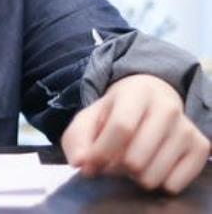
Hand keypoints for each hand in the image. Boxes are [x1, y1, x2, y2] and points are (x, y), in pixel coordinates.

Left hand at [61, 74, 210, 193]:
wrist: (151, 97)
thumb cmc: (115, 111)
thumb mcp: (90, 117)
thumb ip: (78, 138)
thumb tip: (80, 163)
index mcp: (136, 93)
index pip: (122, 127)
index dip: (102, 152)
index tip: (90, 164)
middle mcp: (166, 107)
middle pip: (136, 158)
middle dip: (116, 167)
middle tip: (113, 158)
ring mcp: (186, 127)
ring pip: (154, 176)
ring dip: (135, 177)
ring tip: (132, 159)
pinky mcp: (201, 146)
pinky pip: (174, 185)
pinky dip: (157, 182)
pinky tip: (153, 164)